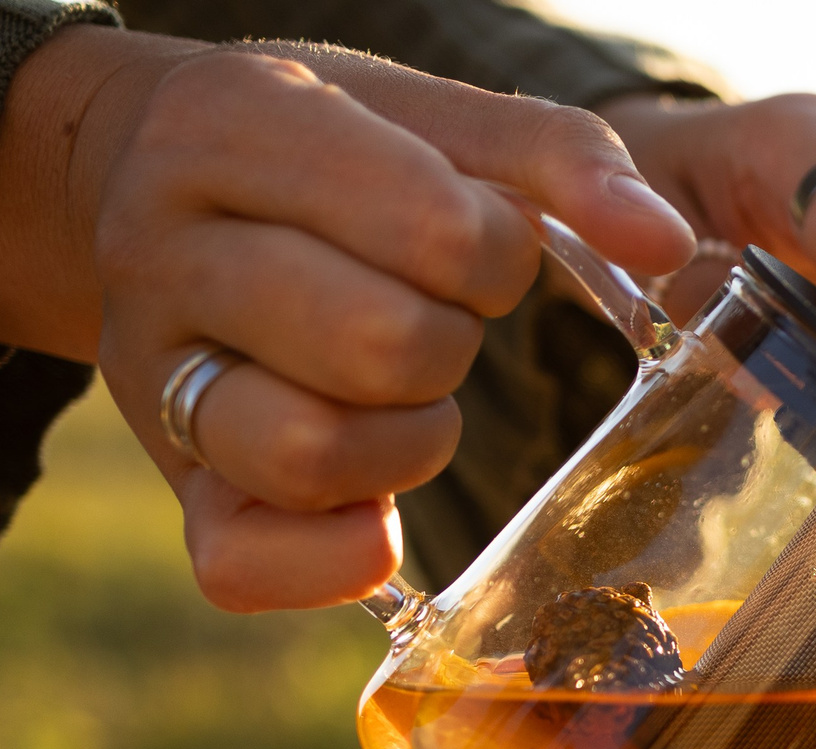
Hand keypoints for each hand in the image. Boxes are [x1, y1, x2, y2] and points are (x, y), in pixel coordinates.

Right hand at [0, 29, 694, 611]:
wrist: (156, 173)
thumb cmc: (332, 151)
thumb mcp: (432, 117)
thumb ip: (560, 156)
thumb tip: (664, 240)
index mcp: (228, 128)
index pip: (430, 227)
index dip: (493, 252)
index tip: (472, 242)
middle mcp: (162, 249)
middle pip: (376, 346)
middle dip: (450, 345)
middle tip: (435, 320)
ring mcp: (151, 375)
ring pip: (307, 454)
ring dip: (406, 444)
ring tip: (406, 397)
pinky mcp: (176, 483)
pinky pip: (240, 564)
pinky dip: (332, 558)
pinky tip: (376, 515)